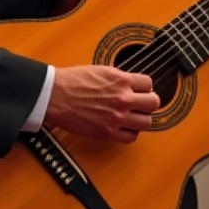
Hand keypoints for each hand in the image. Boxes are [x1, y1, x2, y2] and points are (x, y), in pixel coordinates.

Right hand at [44, 65, 159, 142]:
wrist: (55, 96)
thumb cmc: (73, 81)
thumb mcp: (102, 71)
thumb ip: (120, 79)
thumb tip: (132, 85)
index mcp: (121, 80)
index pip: (148, 84)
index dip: (145, 87)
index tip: (140, 90)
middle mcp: (122, 98)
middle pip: (153, 103)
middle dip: (148, 102)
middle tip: (140, 104)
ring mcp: (117, 117)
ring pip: (146, 122)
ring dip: (141, 119)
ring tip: (132, 116)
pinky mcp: (108, 132)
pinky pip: (131, 137)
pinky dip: (130, 133)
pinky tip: (123, 127)